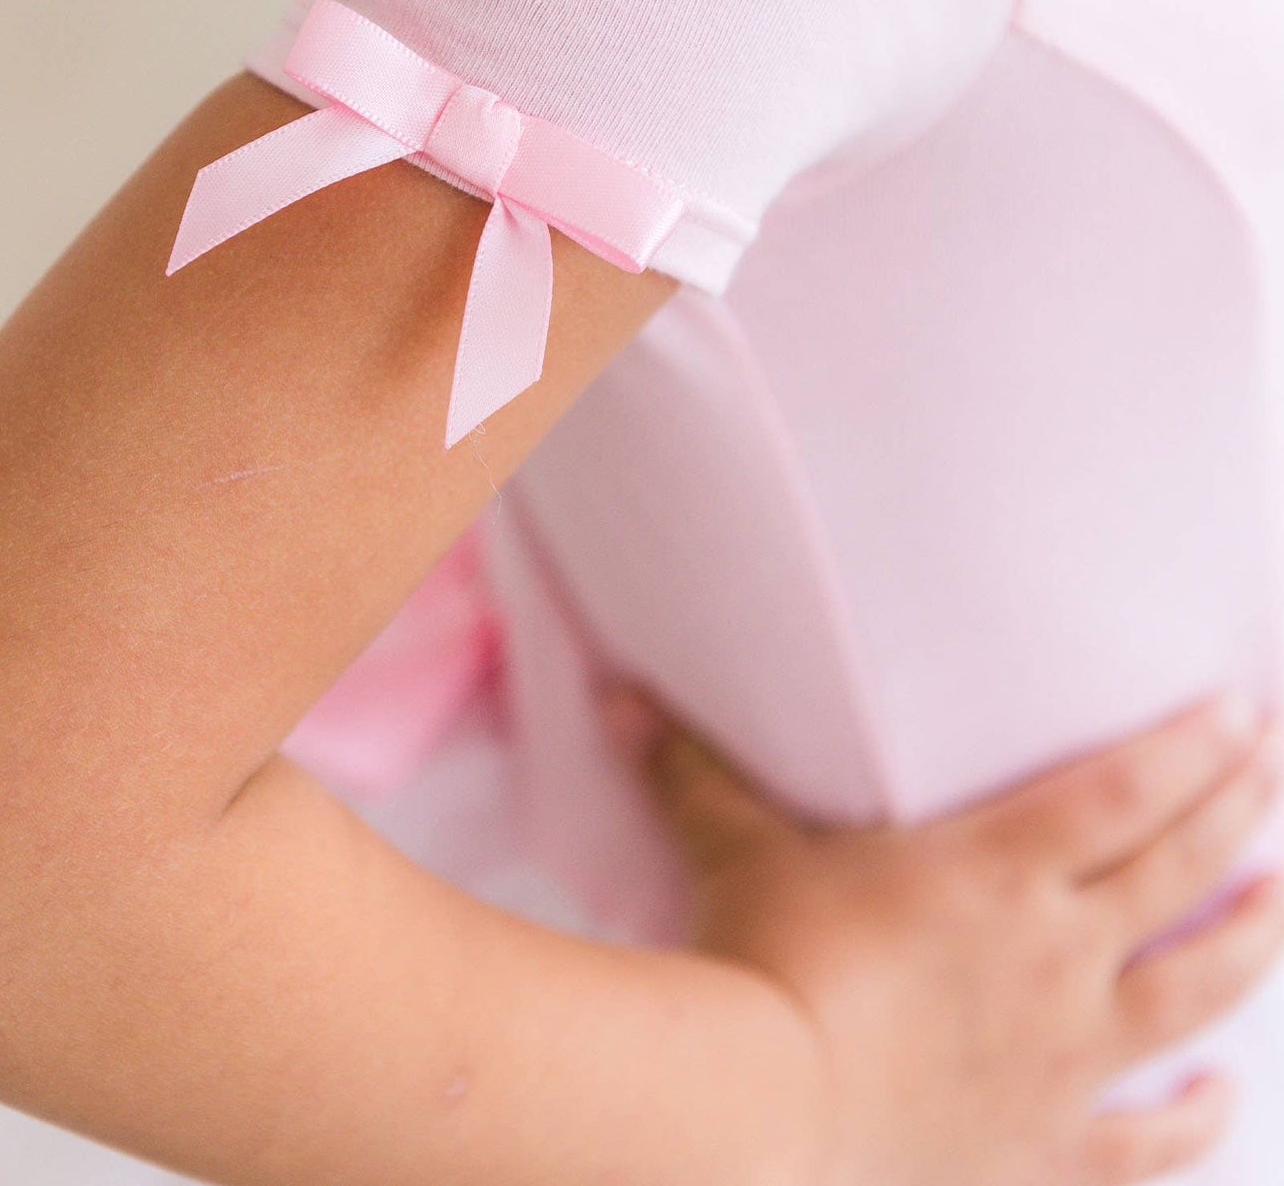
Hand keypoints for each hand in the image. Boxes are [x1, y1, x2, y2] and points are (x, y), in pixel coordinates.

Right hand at [599, 684, 1282, 1185]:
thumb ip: (690, 769)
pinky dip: (1193, 1117)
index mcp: (995, 868)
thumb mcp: (732, 850)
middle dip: (1240, 811)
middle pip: (1180, 870)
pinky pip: (1144, 1138)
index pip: (1123, 791)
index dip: (1191, 747)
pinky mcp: (1043, 1146)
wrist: (762, 1109)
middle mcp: (1054, 952)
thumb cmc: (757, 962)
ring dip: (1254, 938)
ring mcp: (1062, 1056)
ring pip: (1196, 988)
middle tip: (1275, 767)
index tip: (1242, 712)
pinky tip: (1227, 1096)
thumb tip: (617, 694)